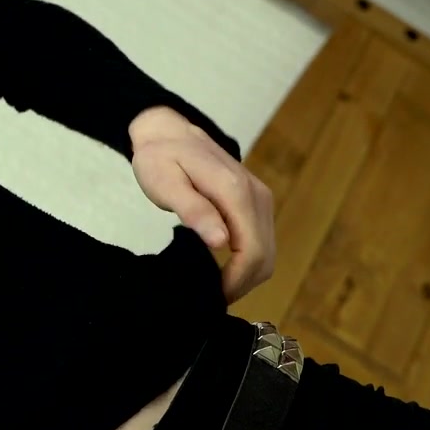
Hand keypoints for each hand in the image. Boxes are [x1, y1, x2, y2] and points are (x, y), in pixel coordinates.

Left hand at [129, 106, 275, 304]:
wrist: (170, 132)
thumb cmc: (161, 158)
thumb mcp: (165, 183)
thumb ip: (193, 210)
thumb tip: (221, 242)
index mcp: (235, 192)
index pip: (252, 252)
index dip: (235, 282)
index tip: (212, 296)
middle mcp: (257, 196)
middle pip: (265, 258)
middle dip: (241, 284)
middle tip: (210, 297)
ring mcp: (262, 199)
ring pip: (268, 253)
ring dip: (246, 276)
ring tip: (214, 285)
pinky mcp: (259, 203)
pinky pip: (263, 242)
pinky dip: (248, 262)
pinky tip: (223, 268)